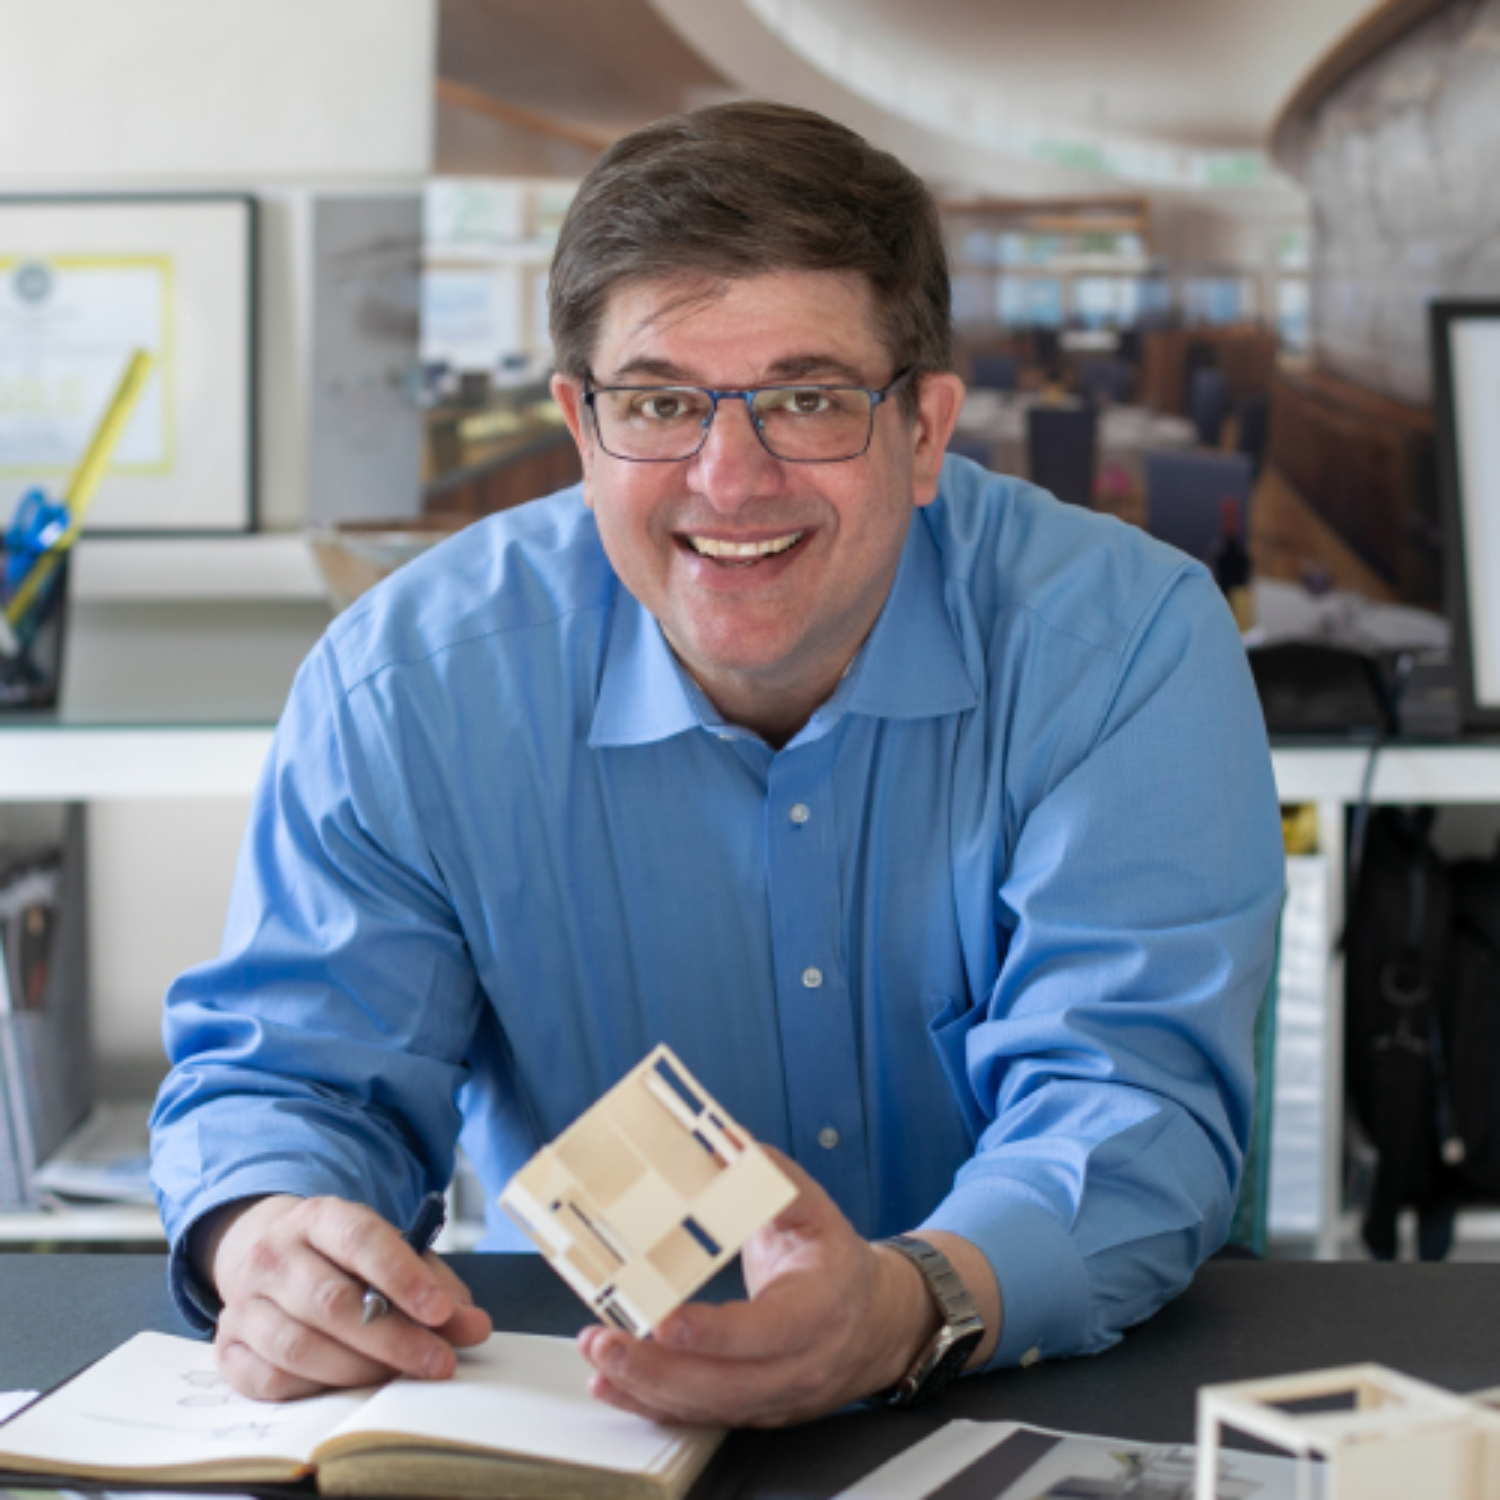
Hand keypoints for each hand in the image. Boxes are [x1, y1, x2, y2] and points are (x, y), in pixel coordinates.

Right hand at [205, 1194, 492, 1400]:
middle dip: (392, 1339)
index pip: (361, 1239)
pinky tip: (347, 1388)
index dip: (403, 1277)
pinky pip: (268, 1379)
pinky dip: (314, 1390)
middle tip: (438, 1363)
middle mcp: (274, 1253)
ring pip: (299, 1346)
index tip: (441, 1312)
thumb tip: (474, 1327)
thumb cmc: (342, 1258)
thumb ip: (435, 1287)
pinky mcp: (227, 1346)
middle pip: (332, 1302)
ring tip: (399, 1378)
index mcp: (319, 1217)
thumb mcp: (390, 1253)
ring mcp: (243, 1300)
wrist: (268, 1253)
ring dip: (358, 1371)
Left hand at [577, 1150, 990, 1426]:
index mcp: (821, 1310)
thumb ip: (773, 1179)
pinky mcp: (754, 1412)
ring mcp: (777, 1399)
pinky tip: (611, 1386)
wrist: (875, 1323)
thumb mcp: (814, 1211)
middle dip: (658, 1368)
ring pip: (708, 1407)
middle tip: (605, 1343)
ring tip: (597, 1359)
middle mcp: (800, 1366)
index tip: (667, 1322)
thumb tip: (727, 1143)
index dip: (716, 1333)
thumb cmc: (834, 1262)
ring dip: (645, 1387)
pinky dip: (650, 1404)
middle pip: (727, 1383)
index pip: (769, 1331)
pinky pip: (699, 1417)